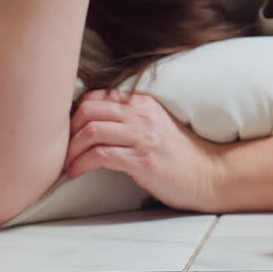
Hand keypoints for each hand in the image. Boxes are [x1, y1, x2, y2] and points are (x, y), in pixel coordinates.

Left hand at [65, 90, 222, 211]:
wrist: (209, 175)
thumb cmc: (179, 156)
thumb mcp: (155, 127)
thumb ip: (129, 120)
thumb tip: (91, 126)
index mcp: (144, 103)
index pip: (97, 96)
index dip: (75, 113)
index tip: (68, 132)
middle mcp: (142, 114)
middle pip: (88, 109)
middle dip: (68, 130)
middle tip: (63, 149)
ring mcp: (143, 136)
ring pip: (91, 130)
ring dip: (71, 149)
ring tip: (67, 164)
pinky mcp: (143, 159)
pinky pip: (100, 155)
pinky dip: (81, 163)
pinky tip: (77, 172)